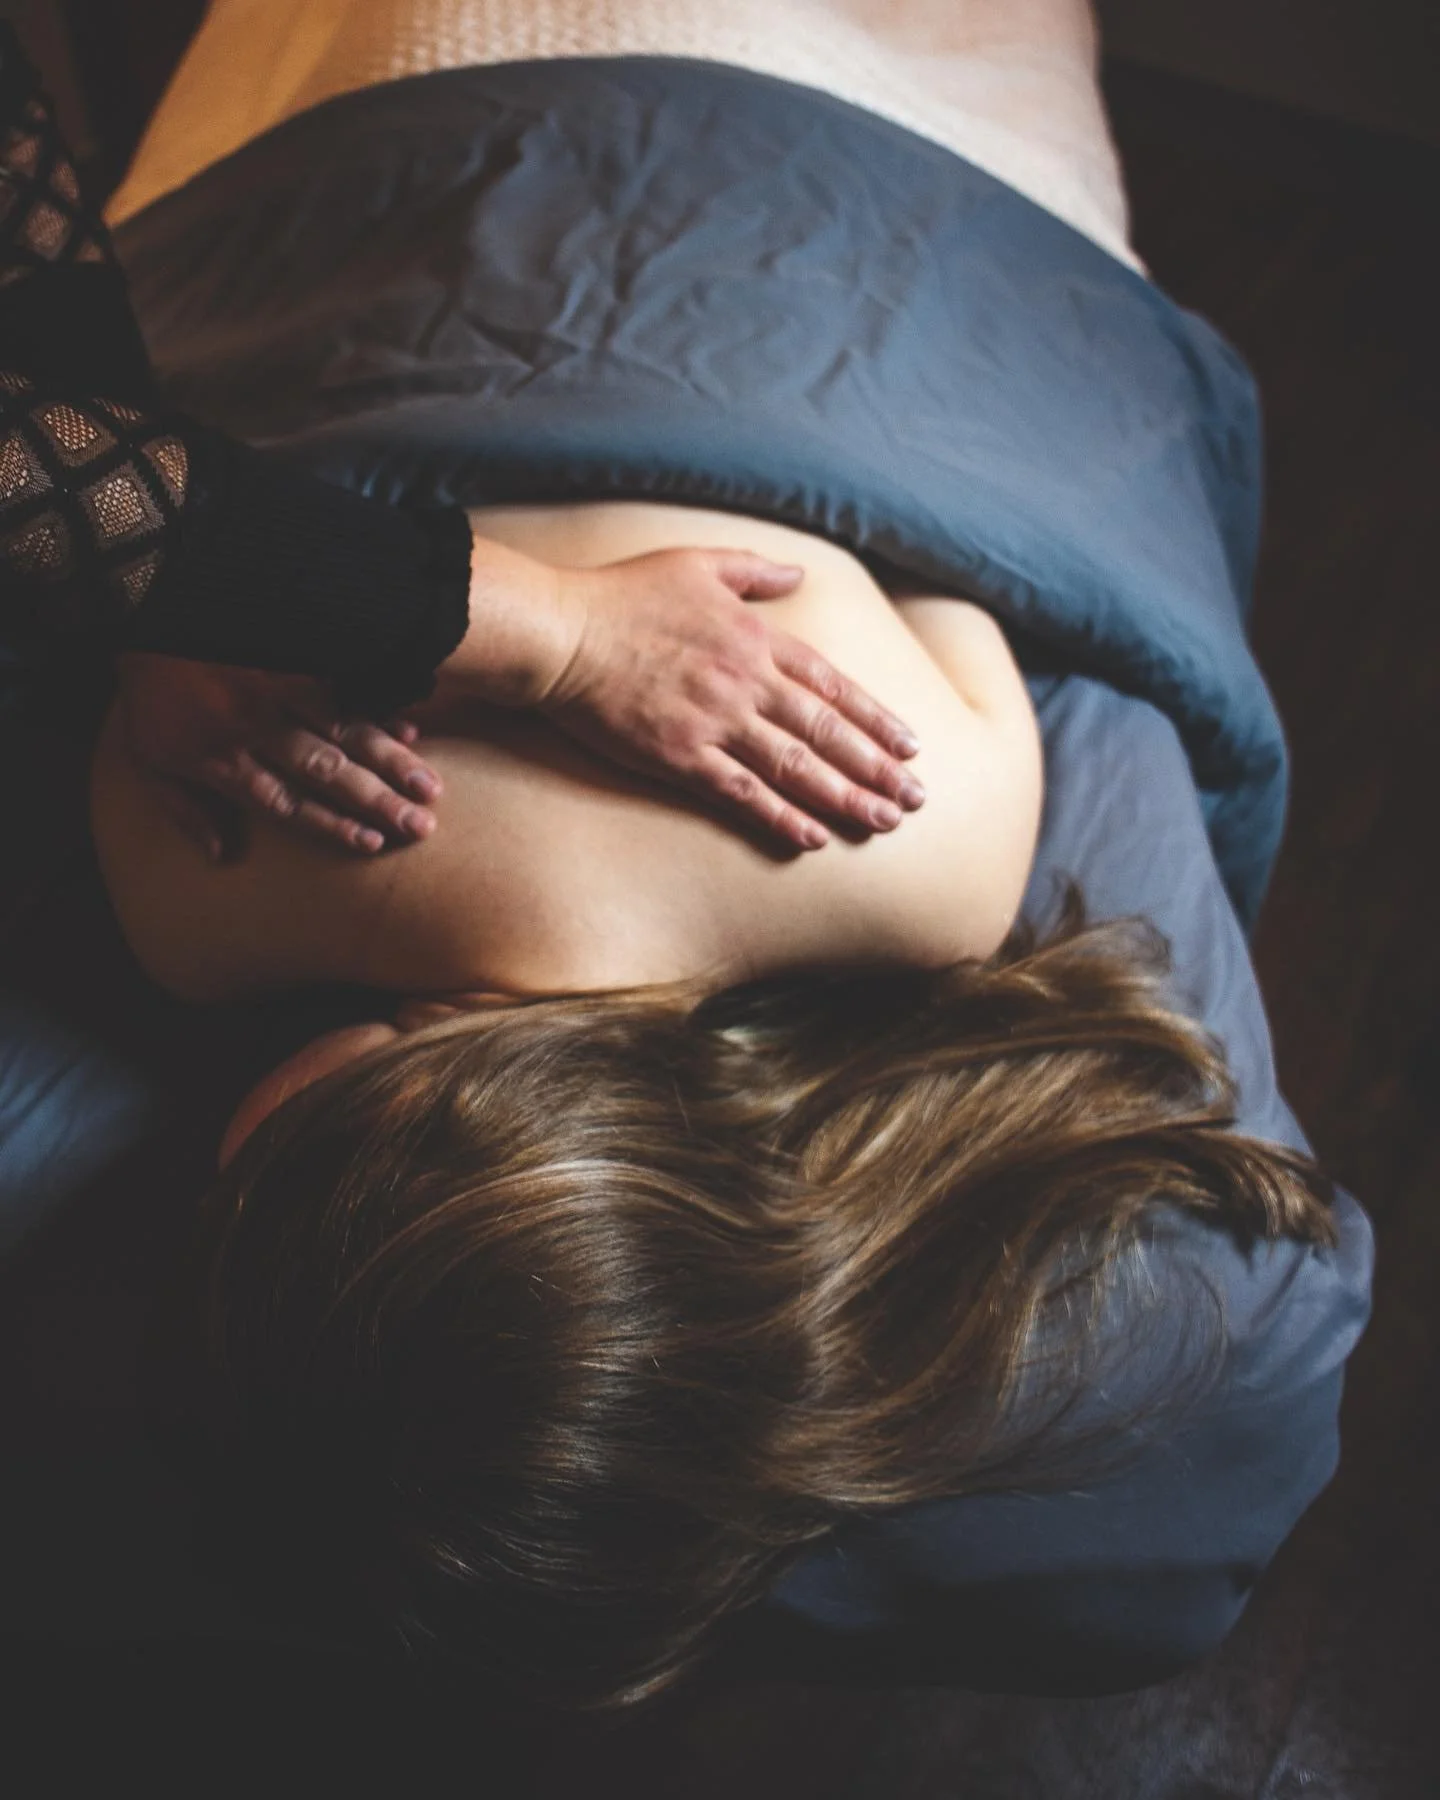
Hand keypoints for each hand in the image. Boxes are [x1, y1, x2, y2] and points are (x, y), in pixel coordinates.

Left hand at [115, 652, 442, 862]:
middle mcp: (251, 727)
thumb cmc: (148, 691)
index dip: (332, 825)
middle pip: (324, 772)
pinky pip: (337, 682)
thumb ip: (185, 811)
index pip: (286, 802)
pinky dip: (375, 706)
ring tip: (429, 787)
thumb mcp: (147, 758)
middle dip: (375, 802)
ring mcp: (270, 687)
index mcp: (218, 759)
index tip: (373, 844)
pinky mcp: (284, 652)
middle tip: (421, 826)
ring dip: (388, 761)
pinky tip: (411, 727)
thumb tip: (223, 854)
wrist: (138, 603)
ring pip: (339, 730)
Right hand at [446, 540, 923, 850]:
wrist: (561, 634)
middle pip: (827, 733)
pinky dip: (782, 817)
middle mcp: (746, 683)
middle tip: (914, 800)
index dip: (876, 719)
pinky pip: (743, 795)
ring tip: (883, 823)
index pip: (832, 686)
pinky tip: (814, 839)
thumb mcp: (696, 563)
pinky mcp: (681, 758)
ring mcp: (716, 723)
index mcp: (756, 638)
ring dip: (845, 797)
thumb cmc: (622, 596)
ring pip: (797, 767)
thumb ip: (754, 570)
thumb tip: (797, 573)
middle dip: (876, 768)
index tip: (911, 747)